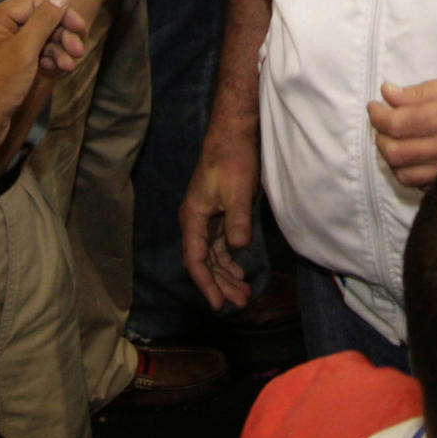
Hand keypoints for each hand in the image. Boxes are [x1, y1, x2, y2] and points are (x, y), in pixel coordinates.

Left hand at [0, 0, 86, 161]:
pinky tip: (61, 70)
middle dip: (61, 35)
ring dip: (59, 49)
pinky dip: (50, 61)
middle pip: (39, 21)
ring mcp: (3, 49)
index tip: (80, 27)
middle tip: (79, 49)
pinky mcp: (10, 66)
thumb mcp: (25, 49)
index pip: (34, 3)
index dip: (60, 13)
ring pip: (40, 39)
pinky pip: (35, 55)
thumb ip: (45, 19)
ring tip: (71, 64)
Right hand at [180, 124, 257, 309]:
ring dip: (226, 273)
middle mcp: (196, 221)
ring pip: (212, 254)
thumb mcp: (238, 191)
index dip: (206, 284)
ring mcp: (206, 217)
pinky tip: (240, 269)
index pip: (195, 260)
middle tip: (239, 303)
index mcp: (193, 218)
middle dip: (220, 284)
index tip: (218, 304)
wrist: (233, 133)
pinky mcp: (218, 211)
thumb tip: (238, 248)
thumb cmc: (232, 158)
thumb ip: (237, 222)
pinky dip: (229, 258)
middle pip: (204, 261)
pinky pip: (220, 243)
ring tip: (243, 292)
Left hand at [367, 70, 436, 187]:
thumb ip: (424, 90)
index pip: (399, 123)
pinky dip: (409, 171)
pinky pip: (421, 186)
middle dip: (379, 135)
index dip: (378, 115)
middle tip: (381, 121)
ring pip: (404, 173)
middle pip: (396, 151)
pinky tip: (414, 155)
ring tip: (394, 138)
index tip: (374, 106)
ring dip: (391, 156)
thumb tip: (389, 93)